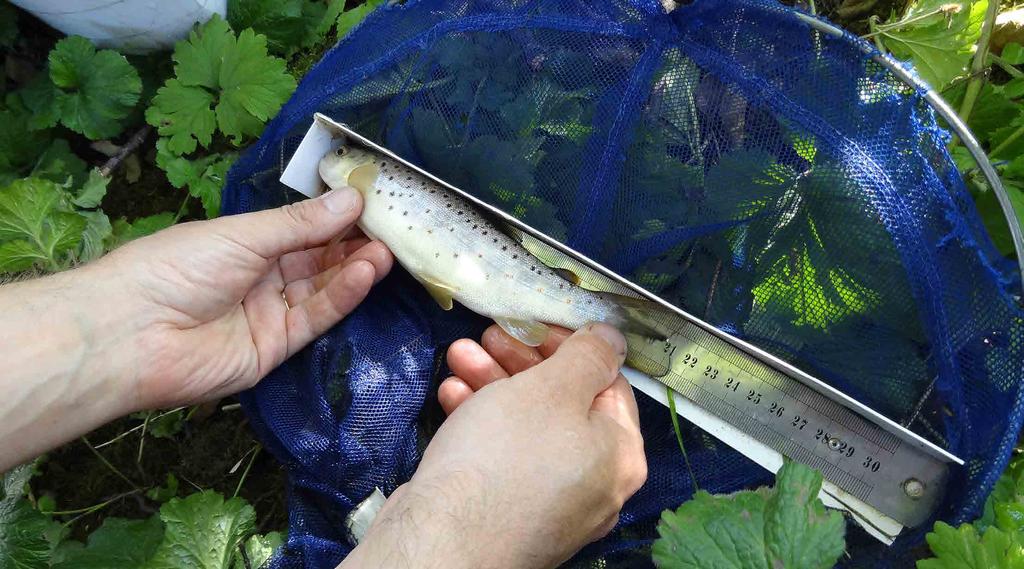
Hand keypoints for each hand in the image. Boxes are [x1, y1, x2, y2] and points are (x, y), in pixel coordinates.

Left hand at [97, 186, 392, 408]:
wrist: (132, 333)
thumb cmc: (177, 266)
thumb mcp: (243, 234)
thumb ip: (302, 224)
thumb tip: (352, 197)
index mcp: (245, 243)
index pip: (302, 229)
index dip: (337, 218)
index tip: (376, 202)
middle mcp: (260, 277)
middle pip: (316, 261)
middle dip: (353, 245)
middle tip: (392, 228)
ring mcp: (269, 314)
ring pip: (321, 290)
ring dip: (353, 270)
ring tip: (385, 251)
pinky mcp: (275, 349)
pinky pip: (314, 319)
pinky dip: (340, 297)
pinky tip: (364, 275)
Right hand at [342, 323, 646, 568]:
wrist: (443, 543)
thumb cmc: (506, 456)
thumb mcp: (552, 387)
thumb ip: (588, 356)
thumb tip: (613, 337)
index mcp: (621, 455)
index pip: (609, 382)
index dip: (570, 345)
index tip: (533, 324)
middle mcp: (594, 484)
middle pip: (564, 404)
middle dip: (521, 363)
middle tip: (489, 335)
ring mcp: (551, 504)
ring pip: (527, 428)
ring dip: (493, 385)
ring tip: (457, 357)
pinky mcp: (508, 513)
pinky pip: (503, 457)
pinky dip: (481, 423)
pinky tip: (450, 396)